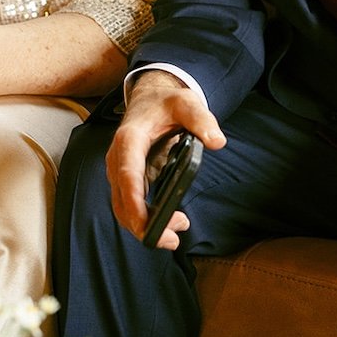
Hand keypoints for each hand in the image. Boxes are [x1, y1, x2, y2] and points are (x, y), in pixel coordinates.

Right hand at [106, 70, 224, 249]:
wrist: (150, 97)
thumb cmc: (166, 102)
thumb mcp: (187, 103)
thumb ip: (202, 120)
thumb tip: (217, 141)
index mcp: (130, 139)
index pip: (128, 175)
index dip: (135, 202)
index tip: (146, 225)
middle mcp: (119, 158)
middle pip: (123, 201)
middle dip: (143, 225)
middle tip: (174, 239)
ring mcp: (121, 171)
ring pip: (124, 208)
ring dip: (146, 226)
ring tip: (178, 231)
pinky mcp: (128, 179)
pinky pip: (131, 205)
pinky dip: (146, 219)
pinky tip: (172, 221)